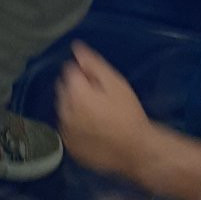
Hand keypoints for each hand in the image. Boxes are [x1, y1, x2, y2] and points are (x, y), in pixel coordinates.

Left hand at [57, 42, 154, 178]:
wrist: (137, 151)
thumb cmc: (129, 114)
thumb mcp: (115, 83)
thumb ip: (93, 63)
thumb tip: (76, 48)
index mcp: (75, 93)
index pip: (69, 70)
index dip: (86, 73)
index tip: (101, 84)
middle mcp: (64, 112)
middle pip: (64, 88)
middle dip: (77, 88)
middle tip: (101, 98)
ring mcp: (66, 131)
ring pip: (64, 108)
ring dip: (75, 106)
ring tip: (99, 115)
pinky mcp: (70, 147)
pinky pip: (67, 128)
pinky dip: (76, 125)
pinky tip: (94, 129)